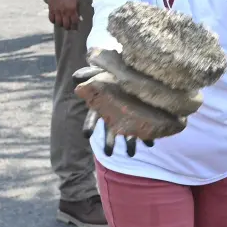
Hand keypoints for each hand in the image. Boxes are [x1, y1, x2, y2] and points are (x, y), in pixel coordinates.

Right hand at [48, 0, 79, 29]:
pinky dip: (54, 21)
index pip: (74, 22)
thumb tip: (78, 17)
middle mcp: (64, 12)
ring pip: (58, 23)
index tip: (76, 27)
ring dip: (61, 25)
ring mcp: (57, 11)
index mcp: (72, 9)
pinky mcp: (50, 9)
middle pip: (66, 25)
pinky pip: (51, 19)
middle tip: (69, 27)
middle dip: (68, 27)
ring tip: (63, 24)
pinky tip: (56, 20)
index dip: (75, 26)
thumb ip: (77, 9)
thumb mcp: (76, 0)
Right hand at [73, 52, 192, 157]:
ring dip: (128, 143)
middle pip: (109, 129)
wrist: (124, 71)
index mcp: (101, 104)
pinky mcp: (138, 115)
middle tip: (108, 154)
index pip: (93, 117)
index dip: (90, 125)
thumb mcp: (98, 71)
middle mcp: (112, 113)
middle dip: (109, 141)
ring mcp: (125, 115)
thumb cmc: (107, 72)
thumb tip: (75, 77)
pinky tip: (151, 144)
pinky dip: (145, 136)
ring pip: (126, 132)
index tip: (87, 134)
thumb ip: (87, 74)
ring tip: (131, 154)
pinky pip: (141, 127)